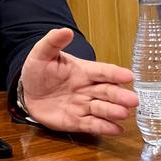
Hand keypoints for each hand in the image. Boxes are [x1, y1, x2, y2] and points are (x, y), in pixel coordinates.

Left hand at [20, 28, 138, 134]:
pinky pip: (92, 125)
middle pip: (107, 92)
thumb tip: (66, 30)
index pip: (102, 71)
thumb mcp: (42, 54)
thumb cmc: (39, 71)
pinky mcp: (77, 121)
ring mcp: (83, 106)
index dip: (115, 73)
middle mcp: (88, 89)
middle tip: (133, 100)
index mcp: (83, 71)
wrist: (27, 92)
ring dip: (113, 111)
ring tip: (122, 113)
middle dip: (120, 96)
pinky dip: (104, 127)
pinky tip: (115, 130)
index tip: (129, 76)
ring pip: (102, 109)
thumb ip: (53, 42)